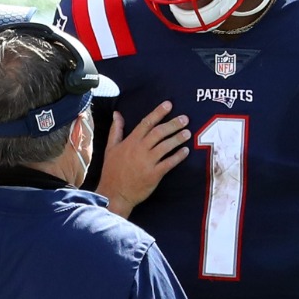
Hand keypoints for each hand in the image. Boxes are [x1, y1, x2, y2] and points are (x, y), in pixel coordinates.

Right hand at [98, 102, 189, 216]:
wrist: (114, 193)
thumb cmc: (112, 171)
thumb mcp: (110, 148)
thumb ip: (116, 130)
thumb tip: (117, 114)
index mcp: (130, 142)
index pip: (146, 123)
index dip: (158, 113)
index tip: (169, 105)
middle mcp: (140, 149)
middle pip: (159, 132)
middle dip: (173, 124)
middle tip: (185, 118)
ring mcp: (148, 162)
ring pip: (165, 146)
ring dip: (178, 138)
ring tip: (188, 133)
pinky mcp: (154, 175)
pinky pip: (169, 163)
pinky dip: (178, 156)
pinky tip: (186, 151)